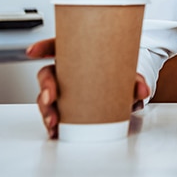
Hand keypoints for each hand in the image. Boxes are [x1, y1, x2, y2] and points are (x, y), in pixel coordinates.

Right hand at [26, 38, 149, 138]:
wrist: (127, 91)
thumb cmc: (122, 74)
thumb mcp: (129, 75)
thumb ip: (137, 81)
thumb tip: (143, 90)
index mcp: (79, 54)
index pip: (57, 45)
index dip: (43, 47)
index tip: (33, 51)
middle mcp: (68, 70)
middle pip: (47, 74)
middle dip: (45, 86)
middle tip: (50, 97)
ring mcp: (65, 89)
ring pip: (46, 96)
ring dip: (46, 109)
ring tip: (53, 120)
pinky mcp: (67, 106)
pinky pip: (54, 113)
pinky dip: (52, 123)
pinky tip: (54, 130)